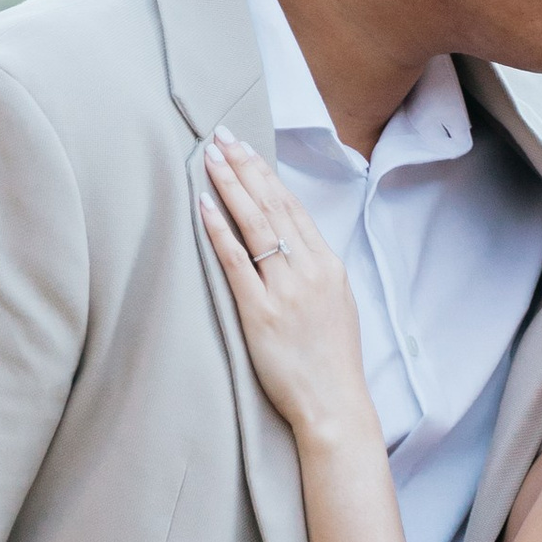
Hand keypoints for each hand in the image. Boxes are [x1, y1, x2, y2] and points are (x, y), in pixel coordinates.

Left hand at [199, 133, 377, 446]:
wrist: (334, 405)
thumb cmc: (331, 361)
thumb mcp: (336, 305)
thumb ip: (315, 271)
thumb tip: (292, 243)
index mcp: (329, 266)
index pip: (293, 207)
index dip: (266, 175)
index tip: (245, 148)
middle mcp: (309, 270)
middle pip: (272, 206)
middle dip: (245, 167)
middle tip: (221, 137)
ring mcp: (285, 290)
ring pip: (255, 224)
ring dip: (230, 185)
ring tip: (210, 157)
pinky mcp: (260, 313)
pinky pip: (236, 262)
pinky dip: (219, 230)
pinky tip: (204, 205)